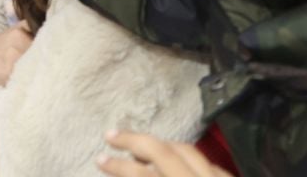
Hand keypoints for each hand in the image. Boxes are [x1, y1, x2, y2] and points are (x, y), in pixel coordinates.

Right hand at [99, 130, 222, 176]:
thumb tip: (132, 169)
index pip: (145, 174)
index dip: (119, 167)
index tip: (99, 159)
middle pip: (165, 151)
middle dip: (135, 140)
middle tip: (111, 134)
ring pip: (187, 150)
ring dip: (161, 144)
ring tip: (140, 144)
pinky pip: (207, 162)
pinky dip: (186, 158)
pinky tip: (176, 159)